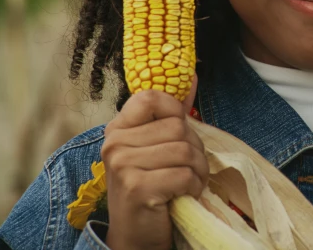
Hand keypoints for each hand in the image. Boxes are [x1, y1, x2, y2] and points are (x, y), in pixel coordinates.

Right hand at [102, 76, 207, 249]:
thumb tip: (192, 77)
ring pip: (185, 150)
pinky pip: (185, 174)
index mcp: (117, 130)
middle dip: (194, 150)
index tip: (180, 131)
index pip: (150, 98)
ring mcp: (123, 165)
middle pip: (178, 127)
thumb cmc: (151, 190)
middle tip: (189, 170)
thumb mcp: (155, 149)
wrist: (136, 238)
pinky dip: (193, 187)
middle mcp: (115, 144)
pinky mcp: (137, 187)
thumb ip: (169, 117)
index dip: (175, 110)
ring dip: (198, 171)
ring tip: (188, 184)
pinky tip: (183, 196)